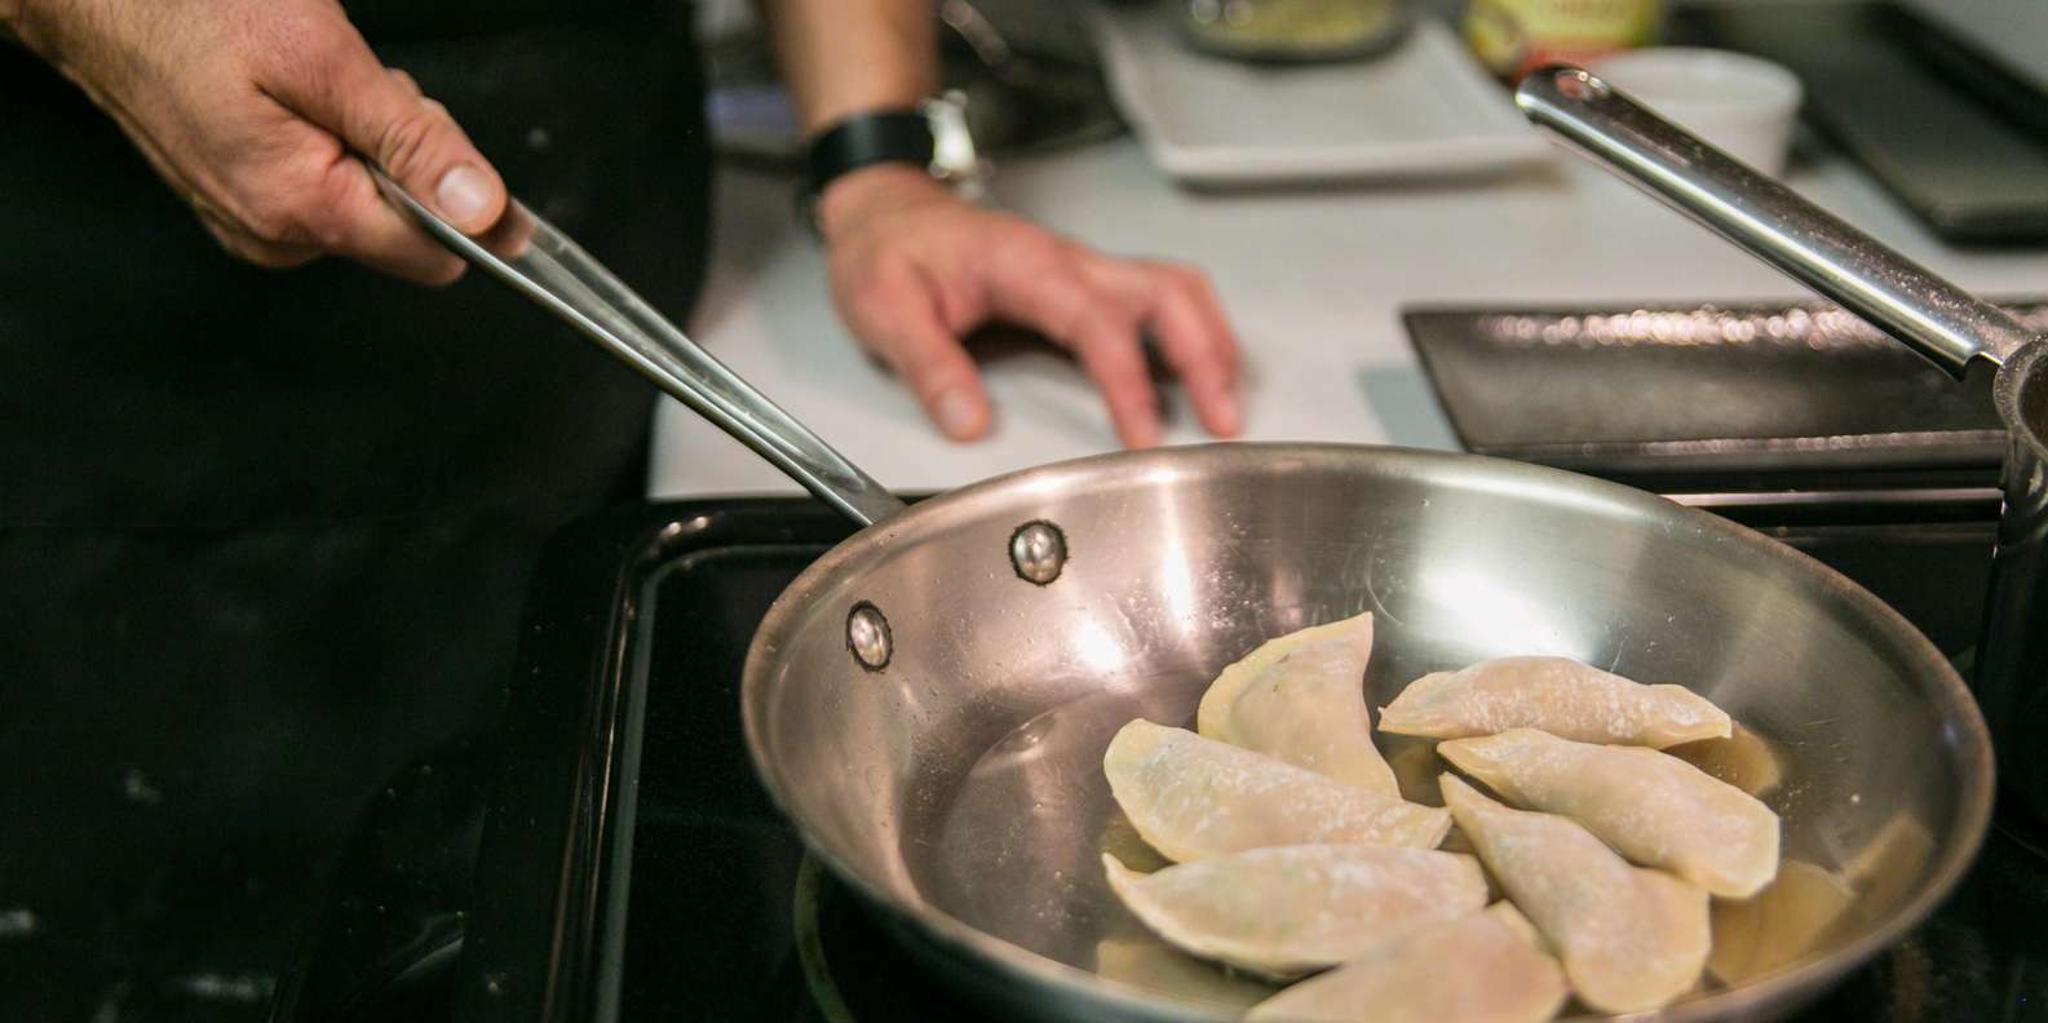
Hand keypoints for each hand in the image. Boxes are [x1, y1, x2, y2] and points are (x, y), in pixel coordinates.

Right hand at [4, 0, 506, 282]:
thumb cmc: (194, 11)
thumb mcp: (329, 63)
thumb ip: (414, 143)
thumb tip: (487, 212)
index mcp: (303, 211)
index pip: (436, 254)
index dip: (463, 199)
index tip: (439, 137)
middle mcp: (278, 237)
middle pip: (408, 224)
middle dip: (406, 152)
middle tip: (356, 86)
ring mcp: (258, 224)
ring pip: (370, 199)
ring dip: (370, 139)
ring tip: (313, 84)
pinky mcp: (248, 203)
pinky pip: (328, 184)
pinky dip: (333, 140)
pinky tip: (293, 99)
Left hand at [817, 165, 1242, 448]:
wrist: (883, 212)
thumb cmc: (887, 251)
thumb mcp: (886, 308)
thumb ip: (929, 366)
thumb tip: (969, 423)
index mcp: (1025, 263)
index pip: (1096, 321)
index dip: (1127, 380)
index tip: (1143, 433)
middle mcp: (1067, 260)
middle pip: (1167, 291)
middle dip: (1206, 355)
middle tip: (1222, 418)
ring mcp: (1081, 269)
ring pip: (1175, 289)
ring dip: (1210, 343)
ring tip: (1223, 403)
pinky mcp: (1083, 284)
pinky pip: (1156, 299)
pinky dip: (1190, 335)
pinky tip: (1194, 375)